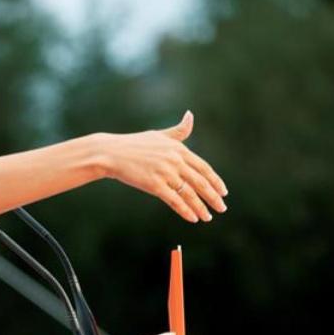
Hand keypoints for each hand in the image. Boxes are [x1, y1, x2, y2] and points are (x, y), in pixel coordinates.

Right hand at [99, 111, 228, 222]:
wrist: (110, 153)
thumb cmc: (133, 144)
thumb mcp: (158, 135)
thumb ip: (178, 131)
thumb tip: (190, 116)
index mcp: (178, 149)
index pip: (203, 167)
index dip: (215, 181)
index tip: (223, 192)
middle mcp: (175, 160)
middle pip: (200, 182)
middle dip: (213, 197)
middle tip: (222, 208)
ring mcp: (165, 173)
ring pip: (189, 193)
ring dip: (201, 207)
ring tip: (207, 217)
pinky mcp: (154, 184)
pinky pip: (174, 200)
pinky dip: (185, 210)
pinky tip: (193, 218)